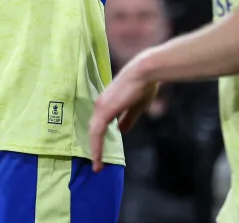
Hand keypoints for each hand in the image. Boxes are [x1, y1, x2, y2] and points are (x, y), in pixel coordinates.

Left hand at [89, 53, 155, 171]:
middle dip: (95, 148)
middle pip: (93, 130)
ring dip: (95, 151)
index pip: (99, 125)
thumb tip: (122, 130)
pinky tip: (98, 158)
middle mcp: (100, 105)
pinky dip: (97, 146)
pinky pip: (97, 133)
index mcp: (107, 104)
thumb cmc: (143, 86)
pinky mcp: (105, 110)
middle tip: (97, 165)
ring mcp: (101, 107)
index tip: (100, 155)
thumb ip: (127, 118)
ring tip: (97, 166)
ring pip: (93, 134)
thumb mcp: (135, 107)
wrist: (145, 72)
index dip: (98, 140)